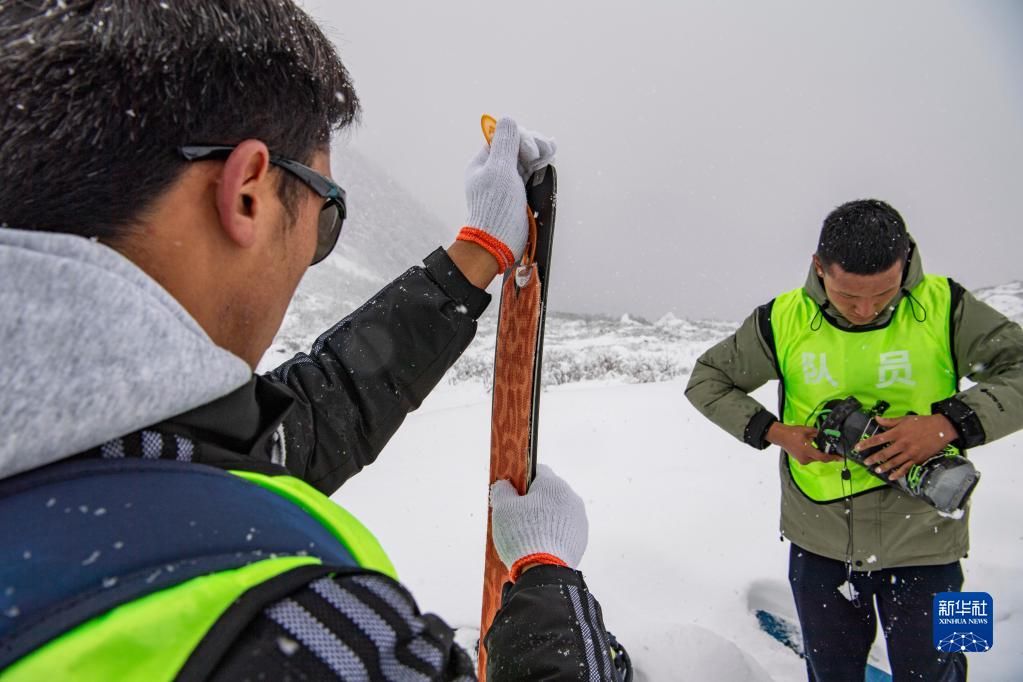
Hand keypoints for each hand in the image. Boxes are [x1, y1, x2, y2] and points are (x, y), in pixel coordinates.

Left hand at [460, 118, 555, 272]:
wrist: (499, 240)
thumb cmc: (496, 207)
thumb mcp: (499, 170)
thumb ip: (505, 143)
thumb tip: (507, 119)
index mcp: (483, 162)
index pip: (503, 137)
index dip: (520, 138)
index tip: (530, 151)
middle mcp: (494, 170)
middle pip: (516, 145)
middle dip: (532, 143)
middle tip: (542, 152)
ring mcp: (507, 181)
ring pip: (525, 157)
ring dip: (539, 150)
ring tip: (550, 149)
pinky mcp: (518, 192)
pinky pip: (530, 171)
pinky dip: (540, 162)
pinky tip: (550, 156)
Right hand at [490, 464, 586, 572]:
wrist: (543, 572)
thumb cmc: (522, 533)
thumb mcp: (502, 508)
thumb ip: (502, 490)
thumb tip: (505, 485)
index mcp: (554, 485)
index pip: (537, 471)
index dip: (522, 480)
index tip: (512, 494)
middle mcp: (571, 498)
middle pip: (548, 493)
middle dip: (533, 502)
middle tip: (516, 518)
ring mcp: (579, 519)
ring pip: (557, 512)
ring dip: (544, 519)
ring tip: (527, 536)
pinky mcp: (581, 539)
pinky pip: (563, 530)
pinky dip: (552, 534)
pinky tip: (540, 546)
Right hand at [766, 422, 842, 465]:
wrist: (781, 436)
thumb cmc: (793, 433)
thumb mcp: (807, 430)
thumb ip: (818, 433)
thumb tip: (827, 434)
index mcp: (807, 451)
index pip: (823, 457)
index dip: (832, 458)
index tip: (840, 457)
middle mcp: (805, 458)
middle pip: (820, 459)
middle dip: (827, 455)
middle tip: (835, 451)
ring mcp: (802, 460)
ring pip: (816, 459)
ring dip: (821, 454)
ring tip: (824, 447)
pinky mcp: (801, 460)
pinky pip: (811, 458)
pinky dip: (815, 454)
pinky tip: (816, 448)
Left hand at [858, 414, 957, 479]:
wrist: (941, 428)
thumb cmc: (922, 422)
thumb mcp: (905, 419)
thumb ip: (889, 421)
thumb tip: (876, 418)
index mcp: (898, 433)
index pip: (878, 439)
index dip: (866, 444)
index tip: (857, 447)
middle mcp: (902, 444)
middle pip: (884, 453)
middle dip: (873, 458)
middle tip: (865, 462)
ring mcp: (910, 453)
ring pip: (894, 462)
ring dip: (884, 467)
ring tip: (876, 470)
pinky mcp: (917, 459)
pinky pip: (906, 468)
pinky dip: (898, 473)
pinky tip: (892, 477)